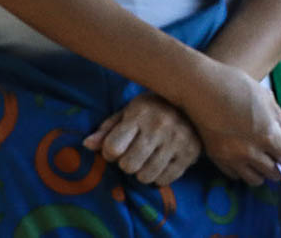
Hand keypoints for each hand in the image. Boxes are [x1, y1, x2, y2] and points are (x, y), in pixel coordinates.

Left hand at [84, 92, 200, 186]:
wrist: (193, 101)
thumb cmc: (151, 110)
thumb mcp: (127, 113)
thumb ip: (106, 130)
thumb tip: (86, 145)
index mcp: (140, 113)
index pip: (112, 148)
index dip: (109, 152)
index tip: (116, 147)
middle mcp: (160, 125)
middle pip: (128, 166)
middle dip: (126, 163)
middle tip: (134, 154)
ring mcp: (178, 140)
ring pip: (146, 176)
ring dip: (142, 172)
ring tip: (148, 159)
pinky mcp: (191, 153)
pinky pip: (164, 180)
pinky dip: (159, 176)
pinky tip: (162, 162)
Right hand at [175, 61, 280, 185]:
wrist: (201, 87)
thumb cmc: (237, 86)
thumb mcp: (267, 99)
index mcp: (267, 135)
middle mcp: (250, 152)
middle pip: (274, 174)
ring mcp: (231, 157)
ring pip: (255, 180)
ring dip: (263, 172)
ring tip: (265, 159)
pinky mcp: (216, 158)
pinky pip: (235, 175)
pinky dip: (245, 171)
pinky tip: (246, 158)